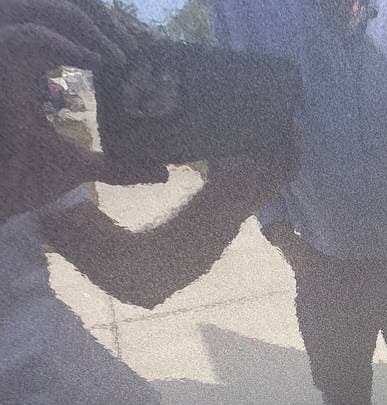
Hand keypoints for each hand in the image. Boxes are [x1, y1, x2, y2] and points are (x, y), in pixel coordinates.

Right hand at [0, 0, 163, 220]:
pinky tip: (98, 61)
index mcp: (31, 70)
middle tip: (140, 43)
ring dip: (90, 28)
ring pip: (47, 12)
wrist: (2, 196)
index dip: (104, 32)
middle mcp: (17, 57)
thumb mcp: (83, 165)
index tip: (142, 50)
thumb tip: (162, 172)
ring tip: (123, 54)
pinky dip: (65, 44)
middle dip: (104, 21)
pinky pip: (29, 35)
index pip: (68, 32)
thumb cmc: (30, 178)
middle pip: (62, 14)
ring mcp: (6, 58)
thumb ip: (121, 165)